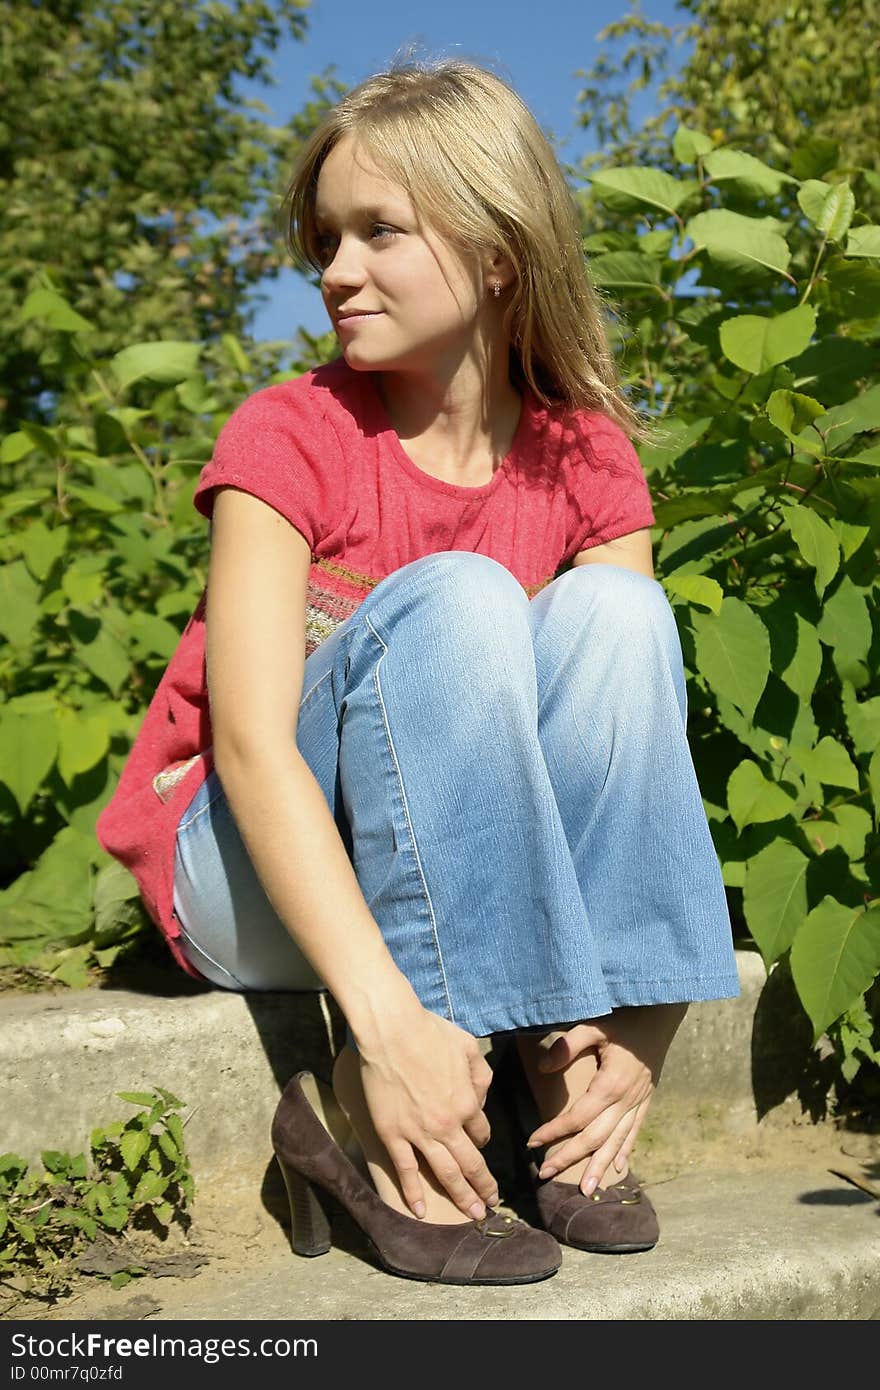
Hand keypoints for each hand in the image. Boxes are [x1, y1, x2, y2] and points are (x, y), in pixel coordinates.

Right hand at [358, 1006, 498, 1220]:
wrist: (391, 1031)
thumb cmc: (430, 1033)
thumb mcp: (468, 1047)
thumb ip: (481, 1074)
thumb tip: (481, 1097)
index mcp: (467, 1103)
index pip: (480, 1132)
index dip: (481, 1138)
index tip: (478, 1142)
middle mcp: (447, 1125)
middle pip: (470, 1164)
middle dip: (483, 1187)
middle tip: (490, 1204)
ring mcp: (419, 1133)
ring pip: (445, 1174)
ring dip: (462, 1197)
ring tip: (472, 1215)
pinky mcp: (392, 1135)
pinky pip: (406, 1170)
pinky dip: (414, 1193)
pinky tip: (420, 1211)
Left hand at [527, 1003, 687, 1194]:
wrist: (659, 1018)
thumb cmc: (622, 1020)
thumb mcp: (593, 1026)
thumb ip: (567, 1046)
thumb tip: (543, 1068)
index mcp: (610, 1085)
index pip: (577, 1118)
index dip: (553, 1131)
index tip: (532, 1142)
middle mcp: (626, 1101)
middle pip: (595, 1138)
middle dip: (570, 1158)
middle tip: (546, 1175)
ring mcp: (638, 1103)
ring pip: (617, 1142)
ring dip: (600, 1167)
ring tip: (587, 1190)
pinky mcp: (646, 1100)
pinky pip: (635, 1131)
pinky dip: (626, 1151)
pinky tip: (619, 1168)